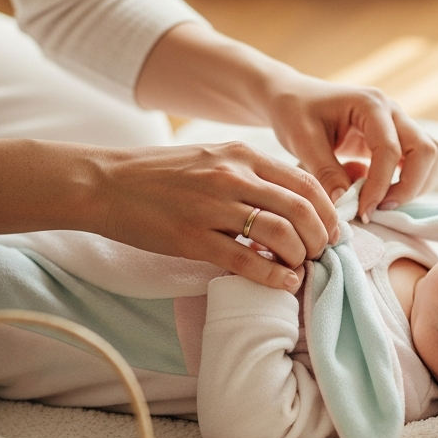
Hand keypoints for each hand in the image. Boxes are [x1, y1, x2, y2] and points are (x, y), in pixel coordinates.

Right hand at [93, 141, 337, 291]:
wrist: (105, 183)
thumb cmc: (160, 174)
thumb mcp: (212, 157)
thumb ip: (251, 174)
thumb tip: (291, 203)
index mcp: (241, 155)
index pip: (306, 183)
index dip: (328, 212)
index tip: (332, 231)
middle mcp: (232, 176)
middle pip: (301, 210)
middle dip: (321, 238)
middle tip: (321, 254)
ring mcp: (212, 207)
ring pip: (280, 236)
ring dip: (300, 257)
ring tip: (300, 268)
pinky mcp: (192, 238)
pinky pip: (246, 261)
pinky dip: (274, 276)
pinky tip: (284, 283)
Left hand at [266, 76, 437, 221]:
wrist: (293, 97)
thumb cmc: (294, 112)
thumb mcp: (302, 140)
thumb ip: (325, 172)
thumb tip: (346, 205)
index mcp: (370, 104)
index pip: (390, 149)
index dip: (380, 185)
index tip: (363, 211)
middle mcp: (392, 111)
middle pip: (426, 150)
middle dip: (408, 186)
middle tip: (378, 209)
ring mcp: (398, 124)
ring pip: (431, 156)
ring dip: (415, 185)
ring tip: (381, 204)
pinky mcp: (397, 138)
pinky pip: (419, 161)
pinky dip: (410, 181)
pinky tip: (380, 193)